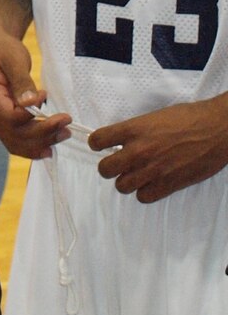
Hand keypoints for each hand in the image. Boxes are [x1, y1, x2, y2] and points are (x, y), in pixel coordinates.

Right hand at [0, 22, 71, 158]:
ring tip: (63, 134)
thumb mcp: (13, 59)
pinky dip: (30, 147)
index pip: (12, 117)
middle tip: (67, 123)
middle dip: (44, 132)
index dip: (34, 114)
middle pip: (16, 134)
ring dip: (41, 143)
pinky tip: (47, 148)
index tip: (46, 95)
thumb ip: (21, 81)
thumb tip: (32, 103)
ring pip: (15, 142)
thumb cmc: (1, 48)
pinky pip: (13, 140)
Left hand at [89, 97, 227, 202]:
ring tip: (136, 174)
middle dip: (109, 167)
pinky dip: (145, 192)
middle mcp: (139, 151)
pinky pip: (144, 197)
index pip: (97, 140)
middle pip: (105, 169)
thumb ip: (135, 131)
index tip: (103, 145)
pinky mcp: (169, 184)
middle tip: (118, 163)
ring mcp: (153, 170)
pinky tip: (151, 183)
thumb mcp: (153, 117)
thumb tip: (123, 141)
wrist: (216, 130)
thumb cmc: (187, 118)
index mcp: (133, 129)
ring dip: (126, 181)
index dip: (98, 144)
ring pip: (122, 186)